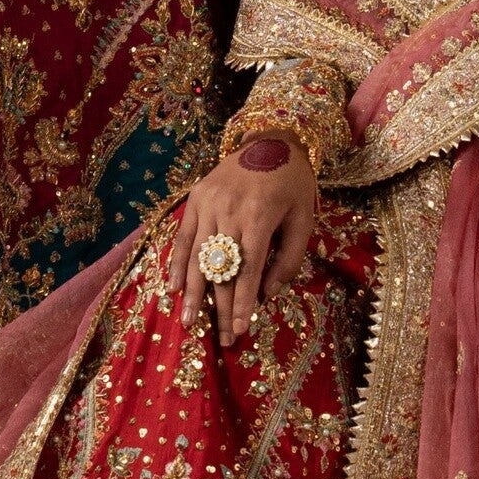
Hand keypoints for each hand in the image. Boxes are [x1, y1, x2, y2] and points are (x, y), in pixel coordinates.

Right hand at [168, 141, 318, 339]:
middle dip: (221, 308)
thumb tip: (267, 294)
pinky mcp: (195, 198)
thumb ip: (289, 258)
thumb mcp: (304, 219)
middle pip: (222, 270)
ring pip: (197, 257)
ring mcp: (208, 203)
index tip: (241, 331)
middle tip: (222, 339)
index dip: (243, 304)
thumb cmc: (293, 183)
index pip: (248, 270)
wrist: (272, 138)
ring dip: (193, 294)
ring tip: (189, 323)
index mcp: (260, 215)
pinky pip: (183, 237)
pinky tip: (173, 288)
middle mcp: (229, 210)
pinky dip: (176, 264)